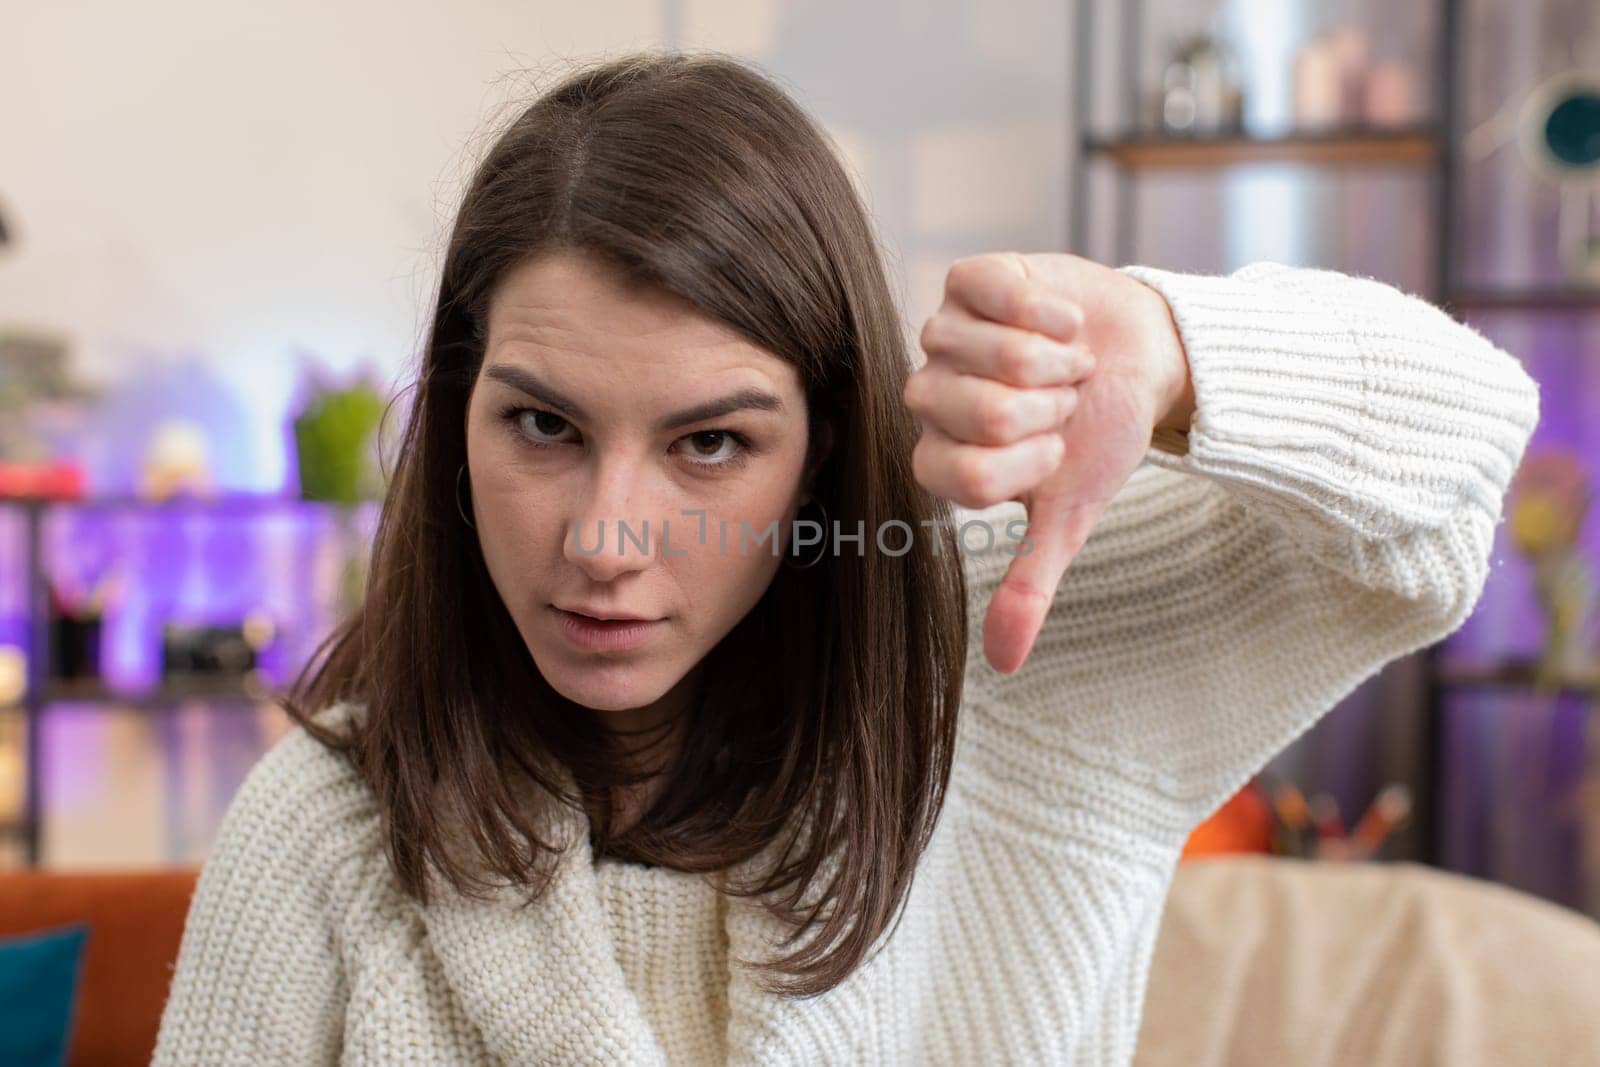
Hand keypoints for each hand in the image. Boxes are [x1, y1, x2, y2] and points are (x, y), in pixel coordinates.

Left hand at [905, 252, 1193, 673]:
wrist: (1140, 356)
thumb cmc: (1100, 436)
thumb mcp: (1070, 515)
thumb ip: (1029, 583)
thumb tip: (1002, 662)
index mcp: (944, 458)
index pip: (968, 475)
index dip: (1031, 463)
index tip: (1058, 453)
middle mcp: (930, 397)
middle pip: (980, 412)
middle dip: (1050, 409)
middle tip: (1067, 404)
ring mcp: (945, 335)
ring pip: (988, 351)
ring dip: (1054, 358)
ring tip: (1070, 363)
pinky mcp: (971, 281)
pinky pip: (992, 292)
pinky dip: (1047, 310)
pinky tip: (1064, 321)